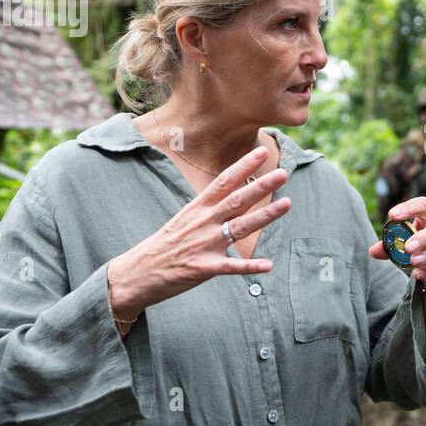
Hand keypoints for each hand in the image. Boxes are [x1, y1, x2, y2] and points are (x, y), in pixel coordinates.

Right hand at [108, 143, 292, 316]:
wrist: (137, 273)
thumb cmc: (165, 245)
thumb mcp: (185, 219)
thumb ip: (209, 208)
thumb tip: (233, 195)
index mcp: (197, 208)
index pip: (223, 181)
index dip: (243, 166)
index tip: (262, 152)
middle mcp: (203, 222)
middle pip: (236, 200)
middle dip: (261, 186)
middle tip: (283, 173)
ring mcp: (204, 245)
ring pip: (240, 227)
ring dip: (265, 216)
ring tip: (287, 204)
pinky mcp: (204, 268)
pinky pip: (231, 267)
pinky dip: (250, 266)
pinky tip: (268, 265)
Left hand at [368, 196, 425, 296]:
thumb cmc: (418, 245)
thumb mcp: (402, 242)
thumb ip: (388, 246)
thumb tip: (373, 251)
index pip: (423, 204)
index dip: (409, 208)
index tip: (392, 215)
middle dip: (425, 237)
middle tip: (408, 247)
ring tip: (413, 261)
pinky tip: (418, 273)